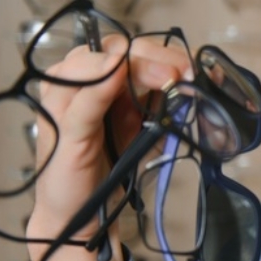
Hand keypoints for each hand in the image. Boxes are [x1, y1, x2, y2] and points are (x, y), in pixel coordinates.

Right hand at [27, 35, 191, 260]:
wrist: (83, 211)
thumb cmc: (113, 166)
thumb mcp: (147, 130)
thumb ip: (165, 104)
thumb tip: (198, 83)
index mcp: (101, 81)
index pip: (131, 49)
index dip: (163, 54)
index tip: (190, 70)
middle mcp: (78, 83)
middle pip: (115, 49)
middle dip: (154, 57)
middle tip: (182, 73)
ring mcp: (65, 103)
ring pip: (91, 62)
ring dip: (133, 65)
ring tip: (166, 79)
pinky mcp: (63, 128)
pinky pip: (80, 100)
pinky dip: (99, 84)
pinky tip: (115, 74)